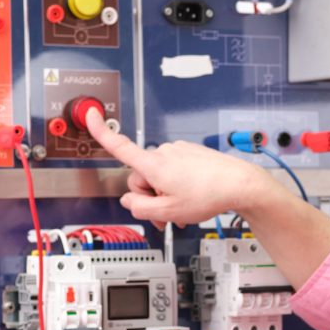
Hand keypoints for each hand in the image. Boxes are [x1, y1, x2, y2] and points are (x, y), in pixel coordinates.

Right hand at [87, 109, 270, 228]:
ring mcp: (179, 152)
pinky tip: (191, 199)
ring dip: (165, 194)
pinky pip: (174, 172)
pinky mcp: (191, 154)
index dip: (101, 131)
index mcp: (154, 164)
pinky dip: (177, 186)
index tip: (90, 115)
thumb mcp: (168, 211)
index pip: (120, 146)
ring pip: (159, 176)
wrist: (239, 185)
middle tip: (165, 214)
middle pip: (141, 177)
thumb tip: (130, 201)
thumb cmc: (209, 195)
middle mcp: (164, 153)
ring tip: (182, 210)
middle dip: (149, 196)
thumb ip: (140, 208)